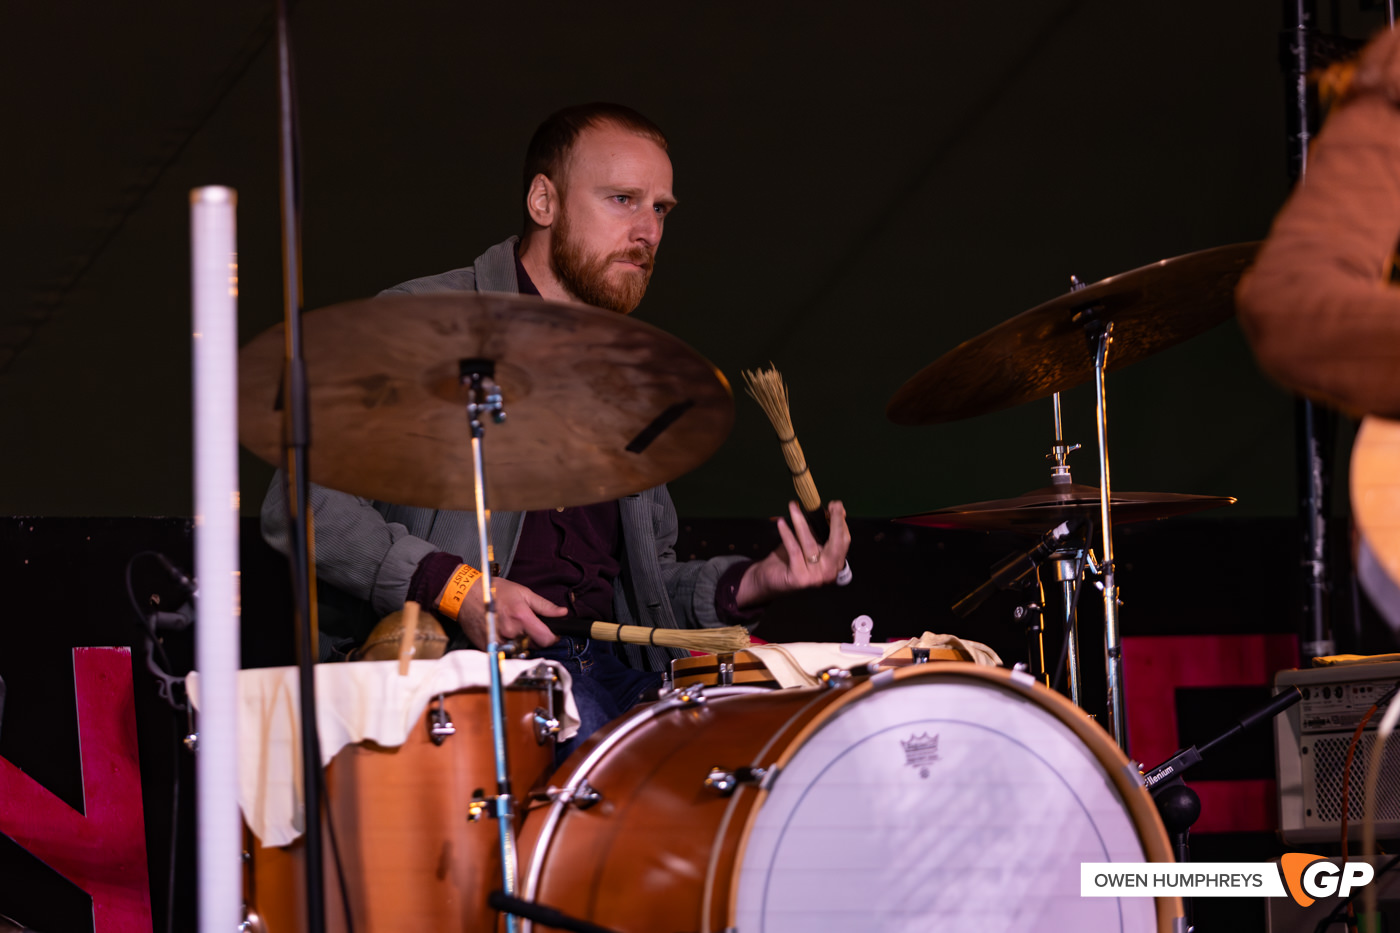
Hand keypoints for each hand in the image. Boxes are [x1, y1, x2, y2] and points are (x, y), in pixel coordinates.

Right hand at [455, 576, 564, 650]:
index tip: (551, 633)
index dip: (552, 637)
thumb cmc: (493, 591)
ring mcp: (498, 642)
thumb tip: (562, 613)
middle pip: (534, 645)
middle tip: (527, 625)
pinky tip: (502, 632)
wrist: (465, 596)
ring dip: (521, 642)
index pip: (546, 639)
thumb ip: (545, 606)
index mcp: (522, 618)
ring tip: (513, 628)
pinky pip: (505, 652)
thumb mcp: (523, 593)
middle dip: (535, 638)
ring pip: (519, 650)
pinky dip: (507, 645)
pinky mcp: (488, 647)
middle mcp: (511, 632)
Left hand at [735, 500, 849, 607]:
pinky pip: (794, 550)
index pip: (844, 541)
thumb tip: (827, 510)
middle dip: (835, 521)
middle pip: (836, 543)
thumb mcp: (807, 544)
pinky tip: (782, 523)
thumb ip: (818, 532)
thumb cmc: (789, 560)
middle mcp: (829, 572)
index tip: (836, 505)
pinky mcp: (799, 578)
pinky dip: (787, 534)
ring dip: (801, 522)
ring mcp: (816, 577)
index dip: (841, 522)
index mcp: (835, 564)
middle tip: (830, 504)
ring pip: (810, 544)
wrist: (770, 581)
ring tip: (794, 507)